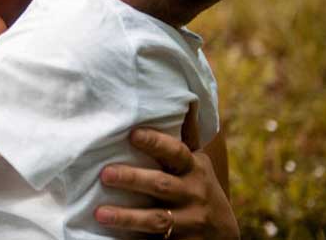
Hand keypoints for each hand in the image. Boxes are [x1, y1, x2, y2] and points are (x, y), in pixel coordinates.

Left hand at [95, 121, 238, 239]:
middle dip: (132, 179)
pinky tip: (115, 237)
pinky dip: (137, 239)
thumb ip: (188, 136)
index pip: (175, 152)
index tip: (132, 134)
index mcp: (194, 168)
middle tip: (105, 173)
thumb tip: (188, 99)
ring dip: (127, 216)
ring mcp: (188, 221)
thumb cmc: (201, 188)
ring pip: (156, 219)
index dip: (155, 142)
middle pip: (160, 185)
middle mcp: (193, 193)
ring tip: (100, 213)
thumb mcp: (199, 163)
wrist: (225, 235)